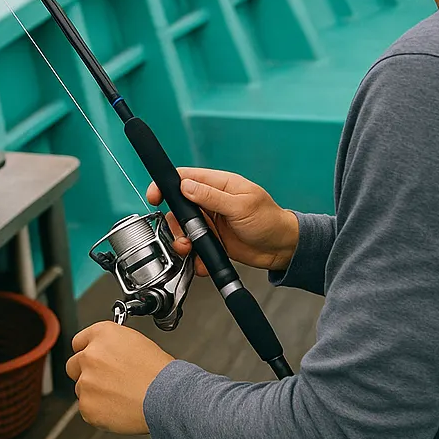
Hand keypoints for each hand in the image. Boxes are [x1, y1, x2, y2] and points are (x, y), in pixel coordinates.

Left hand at [66, 321, 174, 433]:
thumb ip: (112, 345)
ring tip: (120, 396)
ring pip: (82, 389)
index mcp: (103, 334)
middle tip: (105, 381)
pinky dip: (99, 411)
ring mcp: (86, 381)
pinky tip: (119, 407)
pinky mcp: (87, 405)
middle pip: (73, 365)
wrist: (166, 397)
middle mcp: (90, 355)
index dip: (86, 351)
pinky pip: (87, 409)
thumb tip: (105, 354)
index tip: (91, 358)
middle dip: (86, 373)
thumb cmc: (158, 372)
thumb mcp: (136, 342)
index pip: (79, 341)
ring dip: (95, 393)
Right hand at [146, 167, 298, 274]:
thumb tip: (186, 186)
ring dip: (182, 241)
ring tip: (190, 250)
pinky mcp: (213, 240)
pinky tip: (201, 261)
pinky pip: (195, 247)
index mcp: (219, 185)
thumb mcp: (241, 206)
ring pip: (183, 229)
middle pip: (178, 207)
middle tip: (182, 236)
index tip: (155, 196)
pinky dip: (195, 256)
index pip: (185, 178)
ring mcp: (211, 222)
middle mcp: (211, 202)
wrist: (282, 249)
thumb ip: (212, 196)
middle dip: (175, 223)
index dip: (166, 185)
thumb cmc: (269, 220)